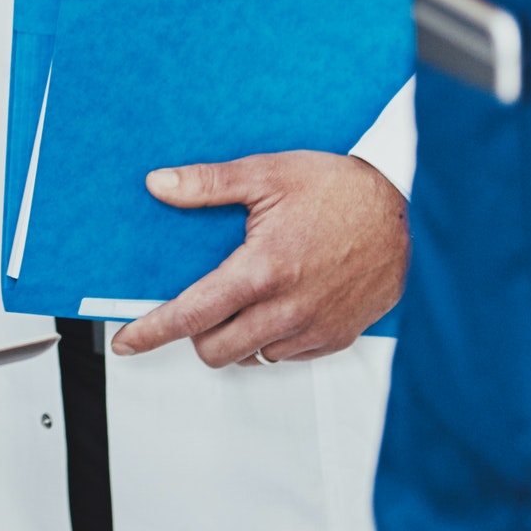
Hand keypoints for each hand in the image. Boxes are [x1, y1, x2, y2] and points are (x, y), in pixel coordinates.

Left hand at [109, 152, 407, 367]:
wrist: (403, 206)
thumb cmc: (337, 188)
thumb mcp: (265, 174)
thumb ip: (206, 184)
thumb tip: (158, 184)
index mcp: (262, 270)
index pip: (192, 315)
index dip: (152, 332)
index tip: (126, 343)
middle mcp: (288, 309)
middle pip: (216, 350)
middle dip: (196, 333)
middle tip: (200, 302)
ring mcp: (315, 328)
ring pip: (251, 356)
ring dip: (236, 336)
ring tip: (243, 298)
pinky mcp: (338, 336)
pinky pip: (287, 355)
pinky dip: (271, 338)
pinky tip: (276, 304)